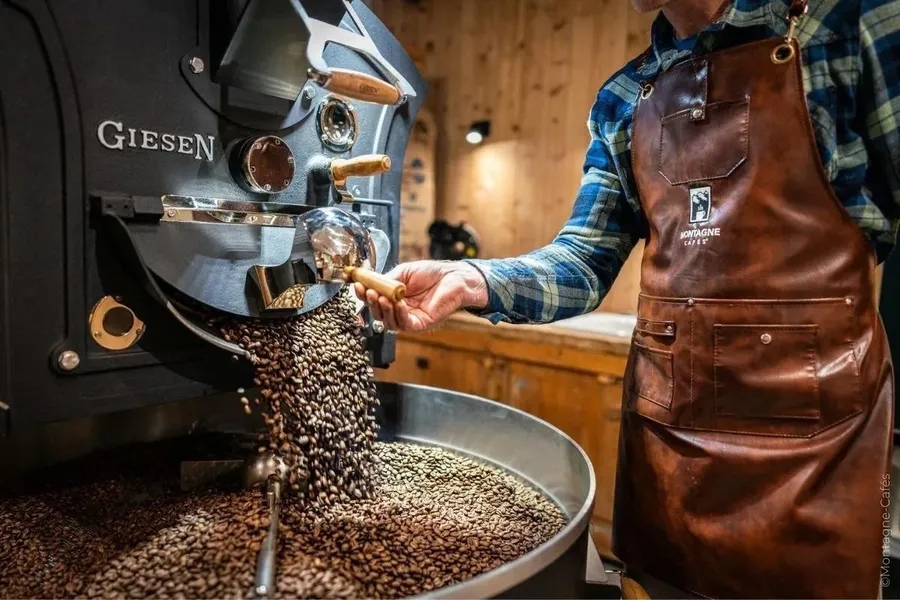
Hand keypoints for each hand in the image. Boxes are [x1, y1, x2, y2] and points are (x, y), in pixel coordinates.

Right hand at [354, 261, 487, 331]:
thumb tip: (370, 284)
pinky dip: (398, 314)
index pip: (374, 301)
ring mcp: (410, 319)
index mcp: (394, 298)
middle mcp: (400, 311)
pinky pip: (405, 324)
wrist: (454, 277)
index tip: (357, 285)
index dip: (364, 295)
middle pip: (378, 314)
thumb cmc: (432, 274)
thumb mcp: (404, 273)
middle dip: (371, 303)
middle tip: (369, 291)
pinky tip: (398, 303)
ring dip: (383, 310)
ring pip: (389, 322)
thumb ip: (387, 280)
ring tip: (381, 297)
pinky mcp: (421, 324)